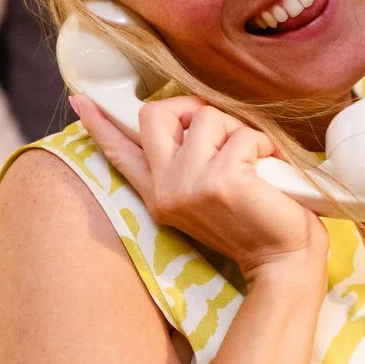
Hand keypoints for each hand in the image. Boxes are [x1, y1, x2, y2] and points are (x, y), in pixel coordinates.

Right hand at [71, 95, 324, 283]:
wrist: (283, 262)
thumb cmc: (257, 223)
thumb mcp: (209, 194)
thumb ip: (190, 163)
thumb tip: (190, 120)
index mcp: (159, 195)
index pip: (120, 153)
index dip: (100, 124)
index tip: (81, 101)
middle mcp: (165, 190)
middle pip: (155, 115)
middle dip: (191, 107)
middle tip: (222, 128)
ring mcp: (189, 186)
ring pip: (206, 117)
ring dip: (240, 131)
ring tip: (256, 162)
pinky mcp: (221, 181)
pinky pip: (243, 134)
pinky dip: (265, 144)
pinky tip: (270, 172)